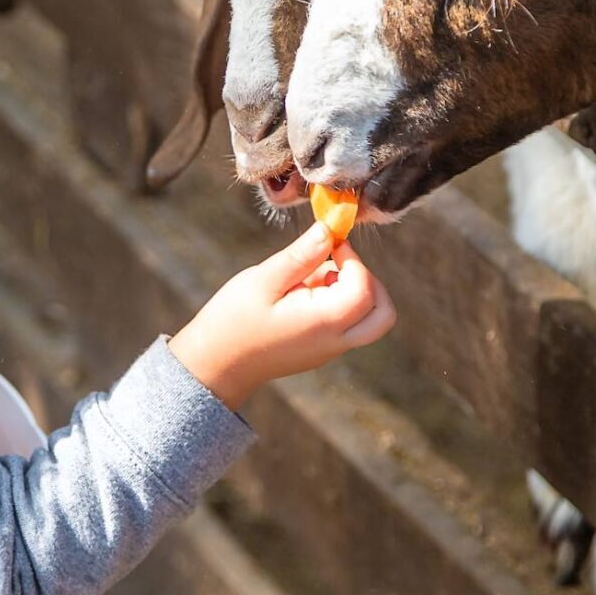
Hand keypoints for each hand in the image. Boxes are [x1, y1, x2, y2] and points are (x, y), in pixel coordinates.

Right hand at [168, 221, 395, 410]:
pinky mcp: (320, 350)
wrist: (213, 365)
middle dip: (369, 280)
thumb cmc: (233, 321)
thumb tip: (329, 230)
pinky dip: (337, 304)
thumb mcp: (264, 280)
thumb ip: (301, 256)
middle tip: (337, 263)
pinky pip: (347, 326)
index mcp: (324, 324)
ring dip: (352, 291)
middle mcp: (335, 342)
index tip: (329, 242)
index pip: (365, 288)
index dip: (352, 259)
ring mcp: (329, 350)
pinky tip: (300, 293)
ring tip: (309, 278)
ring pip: (367, 319)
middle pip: (382, 313)